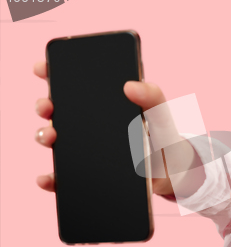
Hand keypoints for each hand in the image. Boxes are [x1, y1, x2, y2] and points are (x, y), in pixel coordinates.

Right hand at [33, 60, 189, 194]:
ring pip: (53, 140)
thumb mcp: (160, 114)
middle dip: (44, 105)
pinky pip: (62, 177)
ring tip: (51, 137)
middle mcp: (88, 124)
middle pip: (56, 111)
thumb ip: (152, 97)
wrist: (172, 171)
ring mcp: (84, 149)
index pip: (73, 85)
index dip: (54, 73)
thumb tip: (130, 85)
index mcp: (103, 104)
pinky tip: (47, 178)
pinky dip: (50, 179)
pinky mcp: (87, 174)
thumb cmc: (163, 136)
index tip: (42, 68)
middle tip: (48, 106)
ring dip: (44, 136)